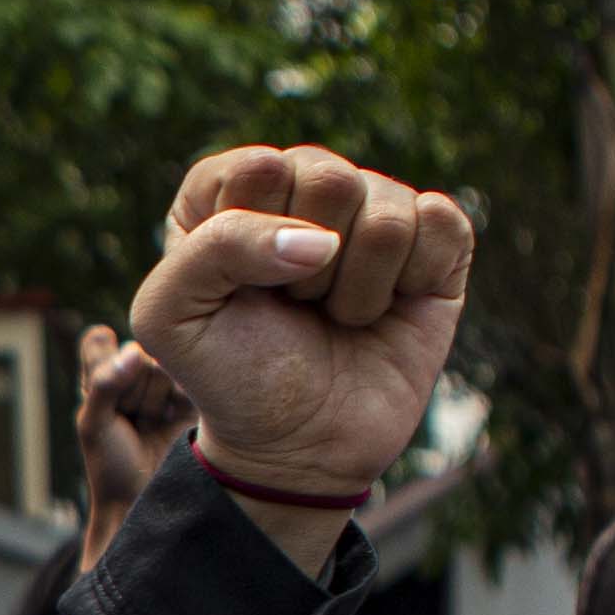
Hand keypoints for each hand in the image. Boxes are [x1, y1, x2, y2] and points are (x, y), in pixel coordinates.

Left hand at [72, 324, 191, 539]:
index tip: (105, 402)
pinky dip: (179, 400)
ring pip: (163, 366)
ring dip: (154, 401)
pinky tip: (172, 421)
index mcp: (104, 373)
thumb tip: (135, 351)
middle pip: (136, 354)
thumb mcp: (93, 425)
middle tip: (132, 421)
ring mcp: (166, 382)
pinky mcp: (194, 395)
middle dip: (131, 392)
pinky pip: (191, 378)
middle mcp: (135, 372)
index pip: (99, 342)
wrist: (147, 502)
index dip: (103, 369)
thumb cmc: (110, 465)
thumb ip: (103, 384)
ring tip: (151, 425)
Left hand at [137, 146, 475, 518]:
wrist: (300, 446)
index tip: (241, 290)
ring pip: (387, 207)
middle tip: (295, 306)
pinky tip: (388, 308)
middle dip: (307, 267)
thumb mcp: (171, 316)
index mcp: (229, 190)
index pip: (258, 168)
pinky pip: (442, 222)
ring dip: (356, 286)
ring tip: (335, 315)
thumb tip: (323, 240)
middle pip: (329, 177)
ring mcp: (371, 210)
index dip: (253, 238)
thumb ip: (216, 246)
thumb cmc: (229, 376)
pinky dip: (414, 279)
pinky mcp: (434, 243)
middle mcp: (303, 188)